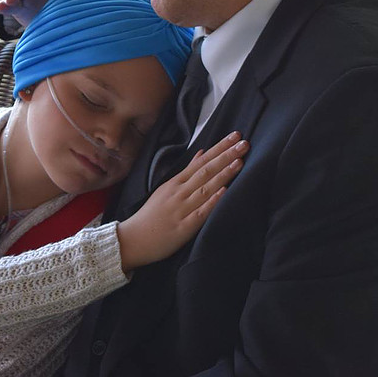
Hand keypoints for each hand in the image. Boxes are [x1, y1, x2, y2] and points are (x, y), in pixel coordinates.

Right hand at [116, 131, 247, 271]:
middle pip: (206, 171)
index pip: (201, 161)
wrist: (133, 240)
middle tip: (244, 143)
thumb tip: (202, 153)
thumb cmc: (151, 215)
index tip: (235, 136)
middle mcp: (179, 192)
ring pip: (205, 188)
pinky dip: (212, 201)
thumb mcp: (166, 188)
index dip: (219, 148)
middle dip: (226, 156)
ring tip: (239, 161)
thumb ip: (186, 172)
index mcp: (176, 183)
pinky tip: (224, 191)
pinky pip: (200, 212)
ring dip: (223, 174)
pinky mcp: (184, 227)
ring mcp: (182, 209)